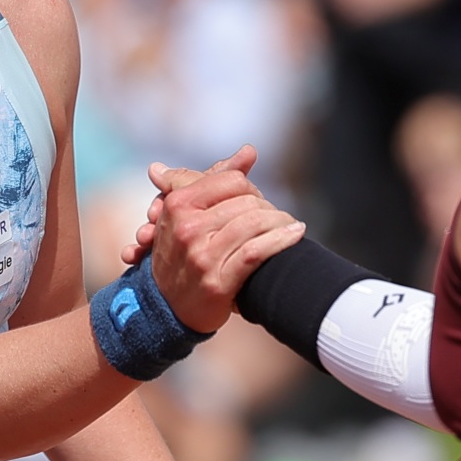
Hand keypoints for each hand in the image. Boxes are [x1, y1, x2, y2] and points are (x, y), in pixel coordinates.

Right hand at [146, 149, 305, 332]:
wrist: (165, 308)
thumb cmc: (180, 255)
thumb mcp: (185, 214)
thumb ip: (214, 179)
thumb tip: (249, 151)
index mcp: (178, 205)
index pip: (230, 180)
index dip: (249, 188)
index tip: (256, 200)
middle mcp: (187, 227)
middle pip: (246, 201)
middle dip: (267, 207)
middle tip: (277, 217)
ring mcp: (201, 255)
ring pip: (254, 223)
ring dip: (281, 223)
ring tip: (291, 226)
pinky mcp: (217, 280)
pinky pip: (257, 252)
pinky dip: (282, 240)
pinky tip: (295, 236)